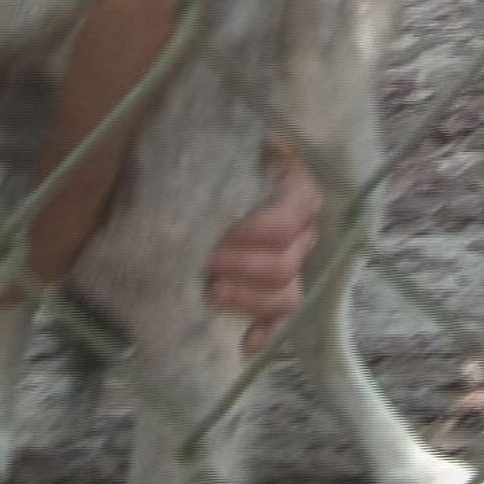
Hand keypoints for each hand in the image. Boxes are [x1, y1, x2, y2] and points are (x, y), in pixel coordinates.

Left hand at [205, 139, 322, 354]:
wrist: (182, 169)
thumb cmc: (197, 153)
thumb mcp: (209, 141)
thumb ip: (228, 149)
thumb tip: (257, 153)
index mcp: (292, 183)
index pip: (290, 218)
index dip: (253, 233)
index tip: (216, 237)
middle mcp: (301, 226)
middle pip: (285, 264)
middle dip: (240, 266)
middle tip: (203, 261)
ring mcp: (291, 260)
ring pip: (287, 295)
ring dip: (246, 298)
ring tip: (210, 290)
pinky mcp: (275, 289)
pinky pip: (284, 319)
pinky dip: (266, 333)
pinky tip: (245, 343)